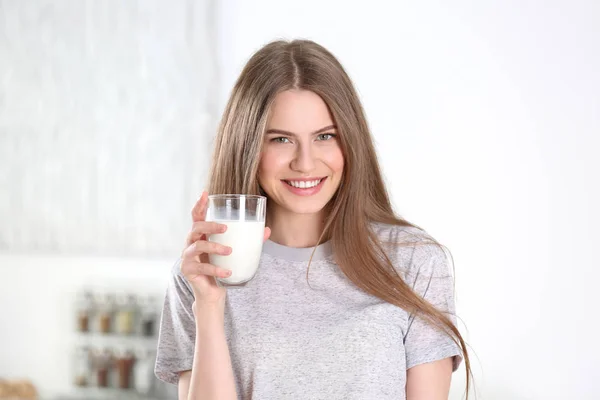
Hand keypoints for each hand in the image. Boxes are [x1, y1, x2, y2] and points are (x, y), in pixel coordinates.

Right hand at [180, 191, 270, 306]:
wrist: (212, 291)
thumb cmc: (221, 266)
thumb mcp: (233, 252)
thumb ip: (248, 240)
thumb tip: (267, 230)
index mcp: (201, 234)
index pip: (196, 216)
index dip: (199, 204)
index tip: (205, 193)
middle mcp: (191, 242)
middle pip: (196, 227)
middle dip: (210, 225)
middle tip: (226, 228)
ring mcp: (187, 256)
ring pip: (197, 245)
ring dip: (215, 247)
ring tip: (230, 251)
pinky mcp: (188, 270)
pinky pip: (202, 267)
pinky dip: (216, 269)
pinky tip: (228, 271)